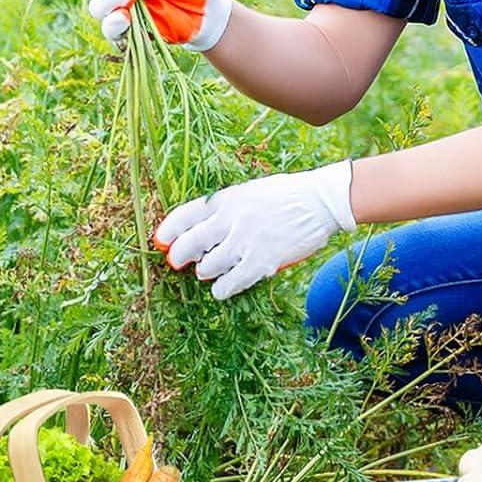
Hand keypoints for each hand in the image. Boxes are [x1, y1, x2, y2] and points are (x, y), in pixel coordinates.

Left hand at [155, 161, 356, 300]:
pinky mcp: (261, 262)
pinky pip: (229, 284)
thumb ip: (225, 209)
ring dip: (206, 272)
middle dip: (179, 257)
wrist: (320, 202)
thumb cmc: (285, 196)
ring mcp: (245, 242)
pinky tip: (224, 286)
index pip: (184, 216)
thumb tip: (200, 230)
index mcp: (226, 199)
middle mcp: (230, 220)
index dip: (167, 231)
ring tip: (213, 269)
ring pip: (207, 267)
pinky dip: (222, 289)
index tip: (161, 241)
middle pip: (189, 244)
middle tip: (179, 262)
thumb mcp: (249, 192)